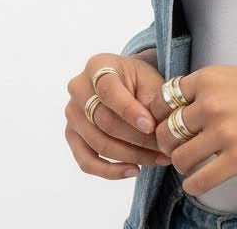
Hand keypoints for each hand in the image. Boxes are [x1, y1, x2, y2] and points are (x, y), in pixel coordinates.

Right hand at [64, 52, 174, 179]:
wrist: (125, 83)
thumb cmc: (140, 80)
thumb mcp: (149, 80)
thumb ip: (151, 100)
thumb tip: (155, 129)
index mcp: (97, 66)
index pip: (109, 91)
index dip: (129, 111)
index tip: (151, 126)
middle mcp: (78, 88)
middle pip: (105, 121)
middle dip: (137, 138)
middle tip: (164, 147)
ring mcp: (72, 114)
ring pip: (99, 143)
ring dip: (131, 156)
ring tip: (159, 159)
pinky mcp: (72, 136)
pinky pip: (86, 161)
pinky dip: (110, 171)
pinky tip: (135, 170)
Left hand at [148, 65, 236, 195]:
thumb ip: (209, 90)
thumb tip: (180, 113)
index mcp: (210, 77)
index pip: (164, 100)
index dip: (163, 116)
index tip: (171, 126)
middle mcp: (212, 102)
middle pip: (166, 131)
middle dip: (171, 143)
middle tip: (183, 149)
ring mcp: (224, 131)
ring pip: (179, 158)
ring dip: (184, 165)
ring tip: (196, 164)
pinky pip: (198, 181)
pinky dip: (195, 185)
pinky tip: (203, 180)